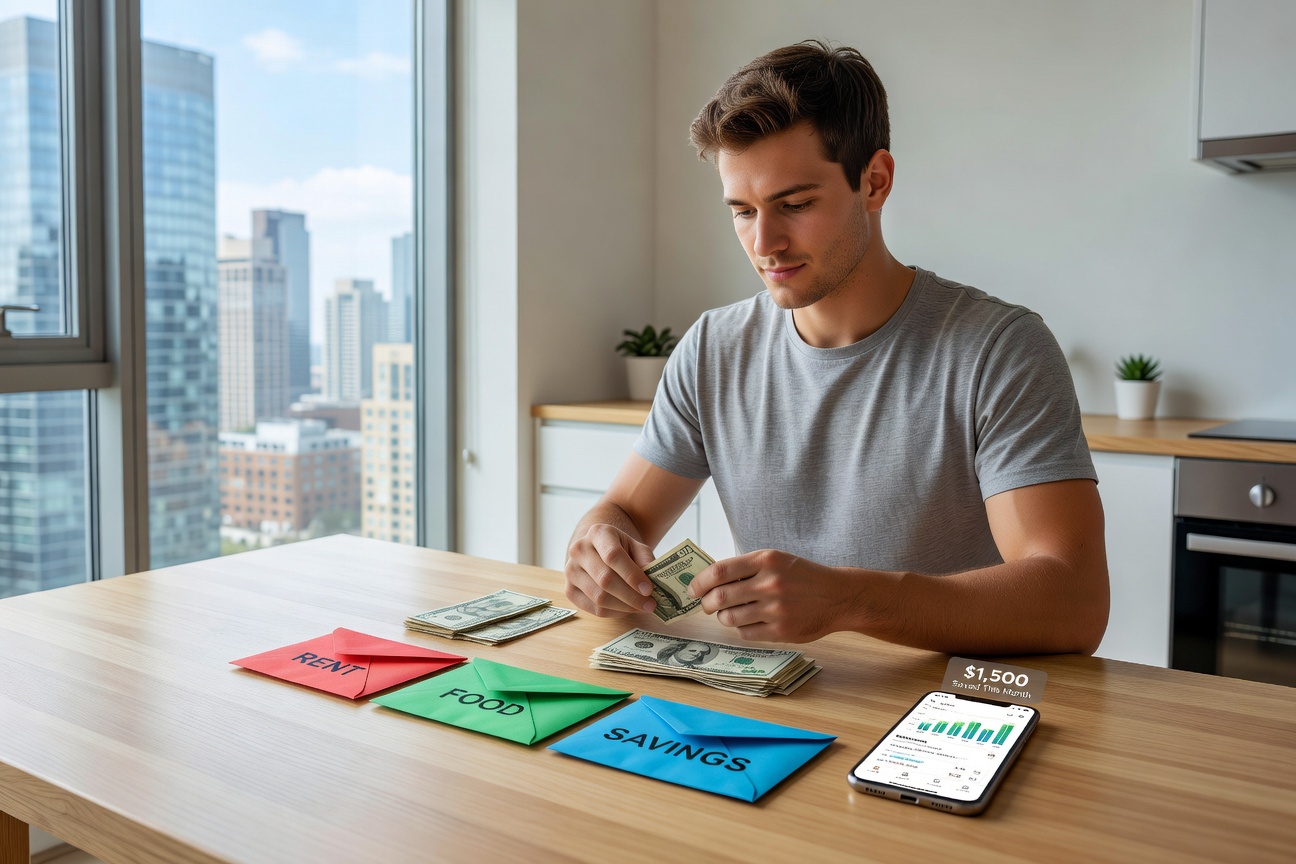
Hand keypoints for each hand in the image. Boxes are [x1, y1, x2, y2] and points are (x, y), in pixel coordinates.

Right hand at [564, 523, 657, 616]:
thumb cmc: (620, 549)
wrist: (598, 550)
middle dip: (631, 596)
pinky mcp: (569, 590)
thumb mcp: (636, 546)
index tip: (649, 590)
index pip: (613, 556)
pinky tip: (627, 609)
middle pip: (605, 579)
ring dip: (624, 607)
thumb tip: (652, 580)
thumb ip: (645, 560)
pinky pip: (593, 608)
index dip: (632, 575)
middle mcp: (579, 550)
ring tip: (641, 608)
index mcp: (598, 533)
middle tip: (650, 605)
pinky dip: (614, 613)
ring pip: (599, 597)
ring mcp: (570, 570)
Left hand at [688, 549, 859, 642]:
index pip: (719, 572)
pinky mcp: (781, 631)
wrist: (838, 596)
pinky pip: (745, 633)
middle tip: (705, 605)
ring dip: (723, 617)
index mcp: (766, 560)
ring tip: (730, 613)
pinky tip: (749, 622)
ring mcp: (776, 609)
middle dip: (705, 604)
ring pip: (729, 618)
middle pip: (719, 598)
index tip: (692, 589)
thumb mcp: (776, 560)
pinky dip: (741, 629)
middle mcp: (770, 584)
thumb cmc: (802, 576)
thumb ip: (745, 568)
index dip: (699, 582)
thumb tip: (708, 580)